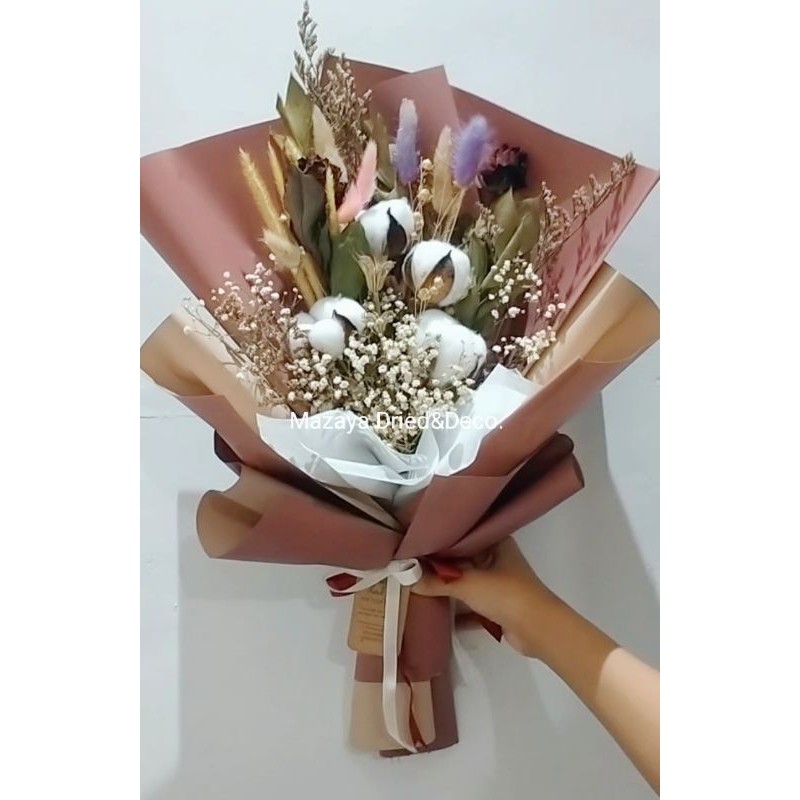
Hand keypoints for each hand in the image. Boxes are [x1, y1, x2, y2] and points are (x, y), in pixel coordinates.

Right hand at [414, 538, 560, 657]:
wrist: (538, 629)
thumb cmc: (505, 593)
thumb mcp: (467, 584)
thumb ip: (436, 581)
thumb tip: (404, 576)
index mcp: (495, 542)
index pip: (463, 534)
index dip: (440, 536)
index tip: (415, 538)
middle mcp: (497, 558)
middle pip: (462, 559)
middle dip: (439, 563)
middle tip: (409, 561)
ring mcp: (498, 583)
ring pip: (466, 581)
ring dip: (447, 585)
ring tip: (416, 582)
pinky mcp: (497, 606)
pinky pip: (471, 603)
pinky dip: (456, 608)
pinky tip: (434, 609)